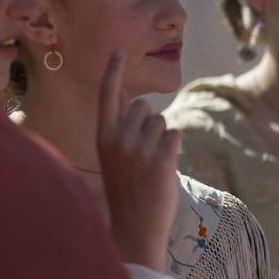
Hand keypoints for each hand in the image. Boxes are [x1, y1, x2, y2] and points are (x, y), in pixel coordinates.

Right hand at [96, 49, 181, 270]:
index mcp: (102, 138)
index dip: (113, 71)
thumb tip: (138, 102)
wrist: (136, 229)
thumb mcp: (112, 157)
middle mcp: (118, 140)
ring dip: (161, 139)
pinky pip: (176, 134)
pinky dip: (174, 148)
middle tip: (141, 155)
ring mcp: (140, 150)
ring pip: (162, 121)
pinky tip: (163, 170)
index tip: (119, 49)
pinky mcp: (162, 160)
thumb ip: (120, 129)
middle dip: (148, 124)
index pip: (107, 96)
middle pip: (144, 107)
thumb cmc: (126, 190)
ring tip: (150, 166)